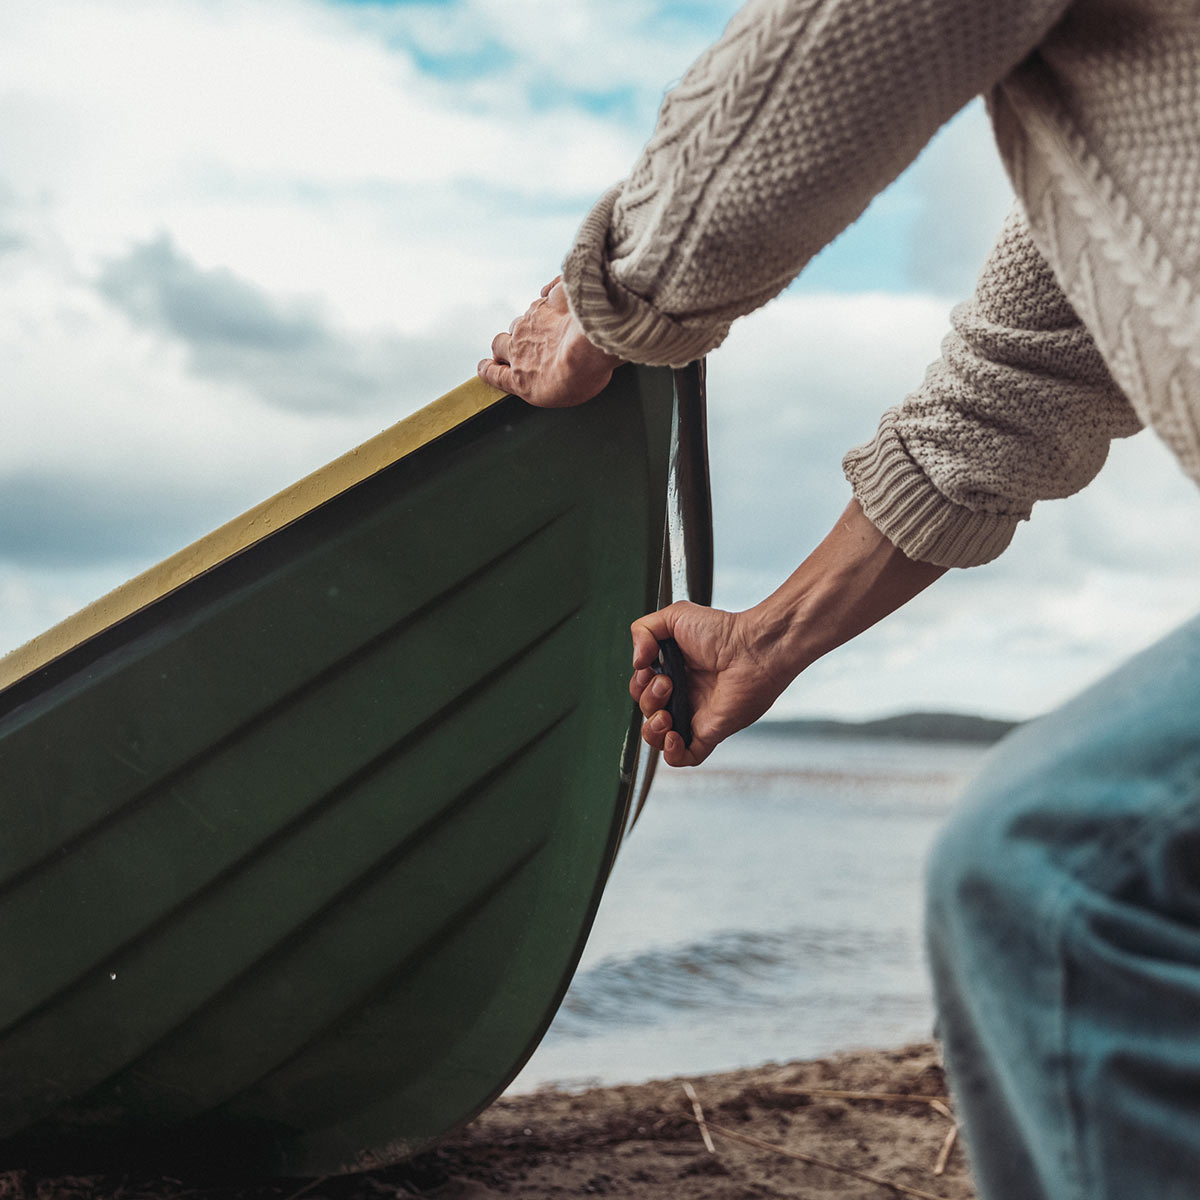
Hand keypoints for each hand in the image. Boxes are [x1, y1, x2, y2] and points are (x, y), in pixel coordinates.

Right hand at [478, 276, 623, 406]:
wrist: (591, 344)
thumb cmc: (580, 376)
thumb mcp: (559, 396)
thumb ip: (544, 384)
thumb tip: (549, 374)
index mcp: (520, 377)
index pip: (494, 373)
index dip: (489, 370)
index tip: (486, 368)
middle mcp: (519, 346)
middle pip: (499, 343)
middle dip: (505, 346)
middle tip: (520, 349)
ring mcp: (533, 321)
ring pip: (521, 321)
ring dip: (530, 326)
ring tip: (550, 330)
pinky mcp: (551, 300)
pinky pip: (545, 296)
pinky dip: (550, 299)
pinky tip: (559, 302)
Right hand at [629, 602, 793, 767]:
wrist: (753, 650)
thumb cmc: (722, 632)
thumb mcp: (674, 616)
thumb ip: (644, 630)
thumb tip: (636, 662)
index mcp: (674, 670)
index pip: (642, 688)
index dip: (639, 684)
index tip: (649, 669)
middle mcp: (683, 694)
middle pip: (647, 711)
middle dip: (648, 700)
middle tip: (667, 684)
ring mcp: (695, 715)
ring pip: (658, 737)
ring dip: (652, 729)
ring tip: (666, 713)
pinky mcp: (709, 733)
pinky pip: (683, 757)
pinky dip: (671, 753)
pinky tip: (673, 736)